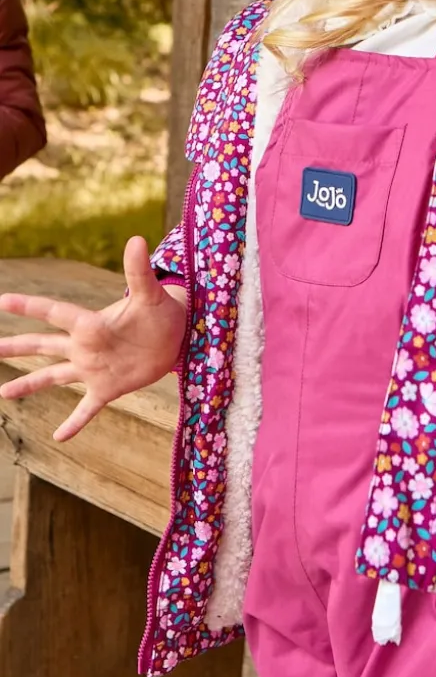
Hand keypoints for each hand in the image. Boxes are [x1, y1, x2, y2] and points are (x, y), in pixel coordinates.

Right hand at [0, 236, 188, 440]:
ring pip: (53, 376)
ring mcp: (94, 369)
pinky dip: (74, 422)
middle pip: (44, 346)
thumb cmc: (163, 312)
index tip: (3, 300)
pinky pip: (86, 408)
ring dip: (29, 384)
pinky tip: (59, 436)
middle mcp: (86, 347)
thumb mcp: (152, 294)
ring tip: (2, 393)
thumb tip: (137, 240)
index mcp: (92, 324)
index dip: (30, 306)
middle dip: (17, 347)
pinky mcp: (108, 388)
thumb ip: (139, 271)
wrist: (178, 336)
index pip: (55, 313)